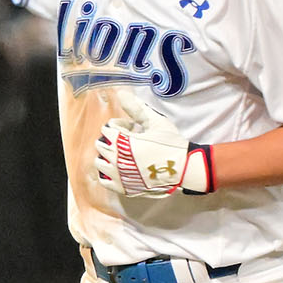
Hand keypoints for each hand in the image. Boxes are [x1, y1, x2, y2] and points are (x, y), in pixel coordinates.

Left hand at [95, 90, 213, 196]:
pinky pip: (104, 180)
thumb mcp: (155, 121)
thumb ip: (136, 108)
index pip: (107, 129)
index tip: (133, 128)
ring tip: (123, 154)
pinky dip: (108, 173)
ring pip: (99, 162)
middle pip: (100, 144)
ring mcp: (119, 175)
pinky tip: (120, 169)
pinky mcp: (123, 188)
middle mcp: (118, 159)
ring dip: (107, 156)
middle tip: (129, 140)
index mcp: (124, 142)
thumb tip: (121, 93)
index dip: (120, 125)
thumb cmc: (171, 143)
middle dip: (112, 139)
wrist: (184, 169)